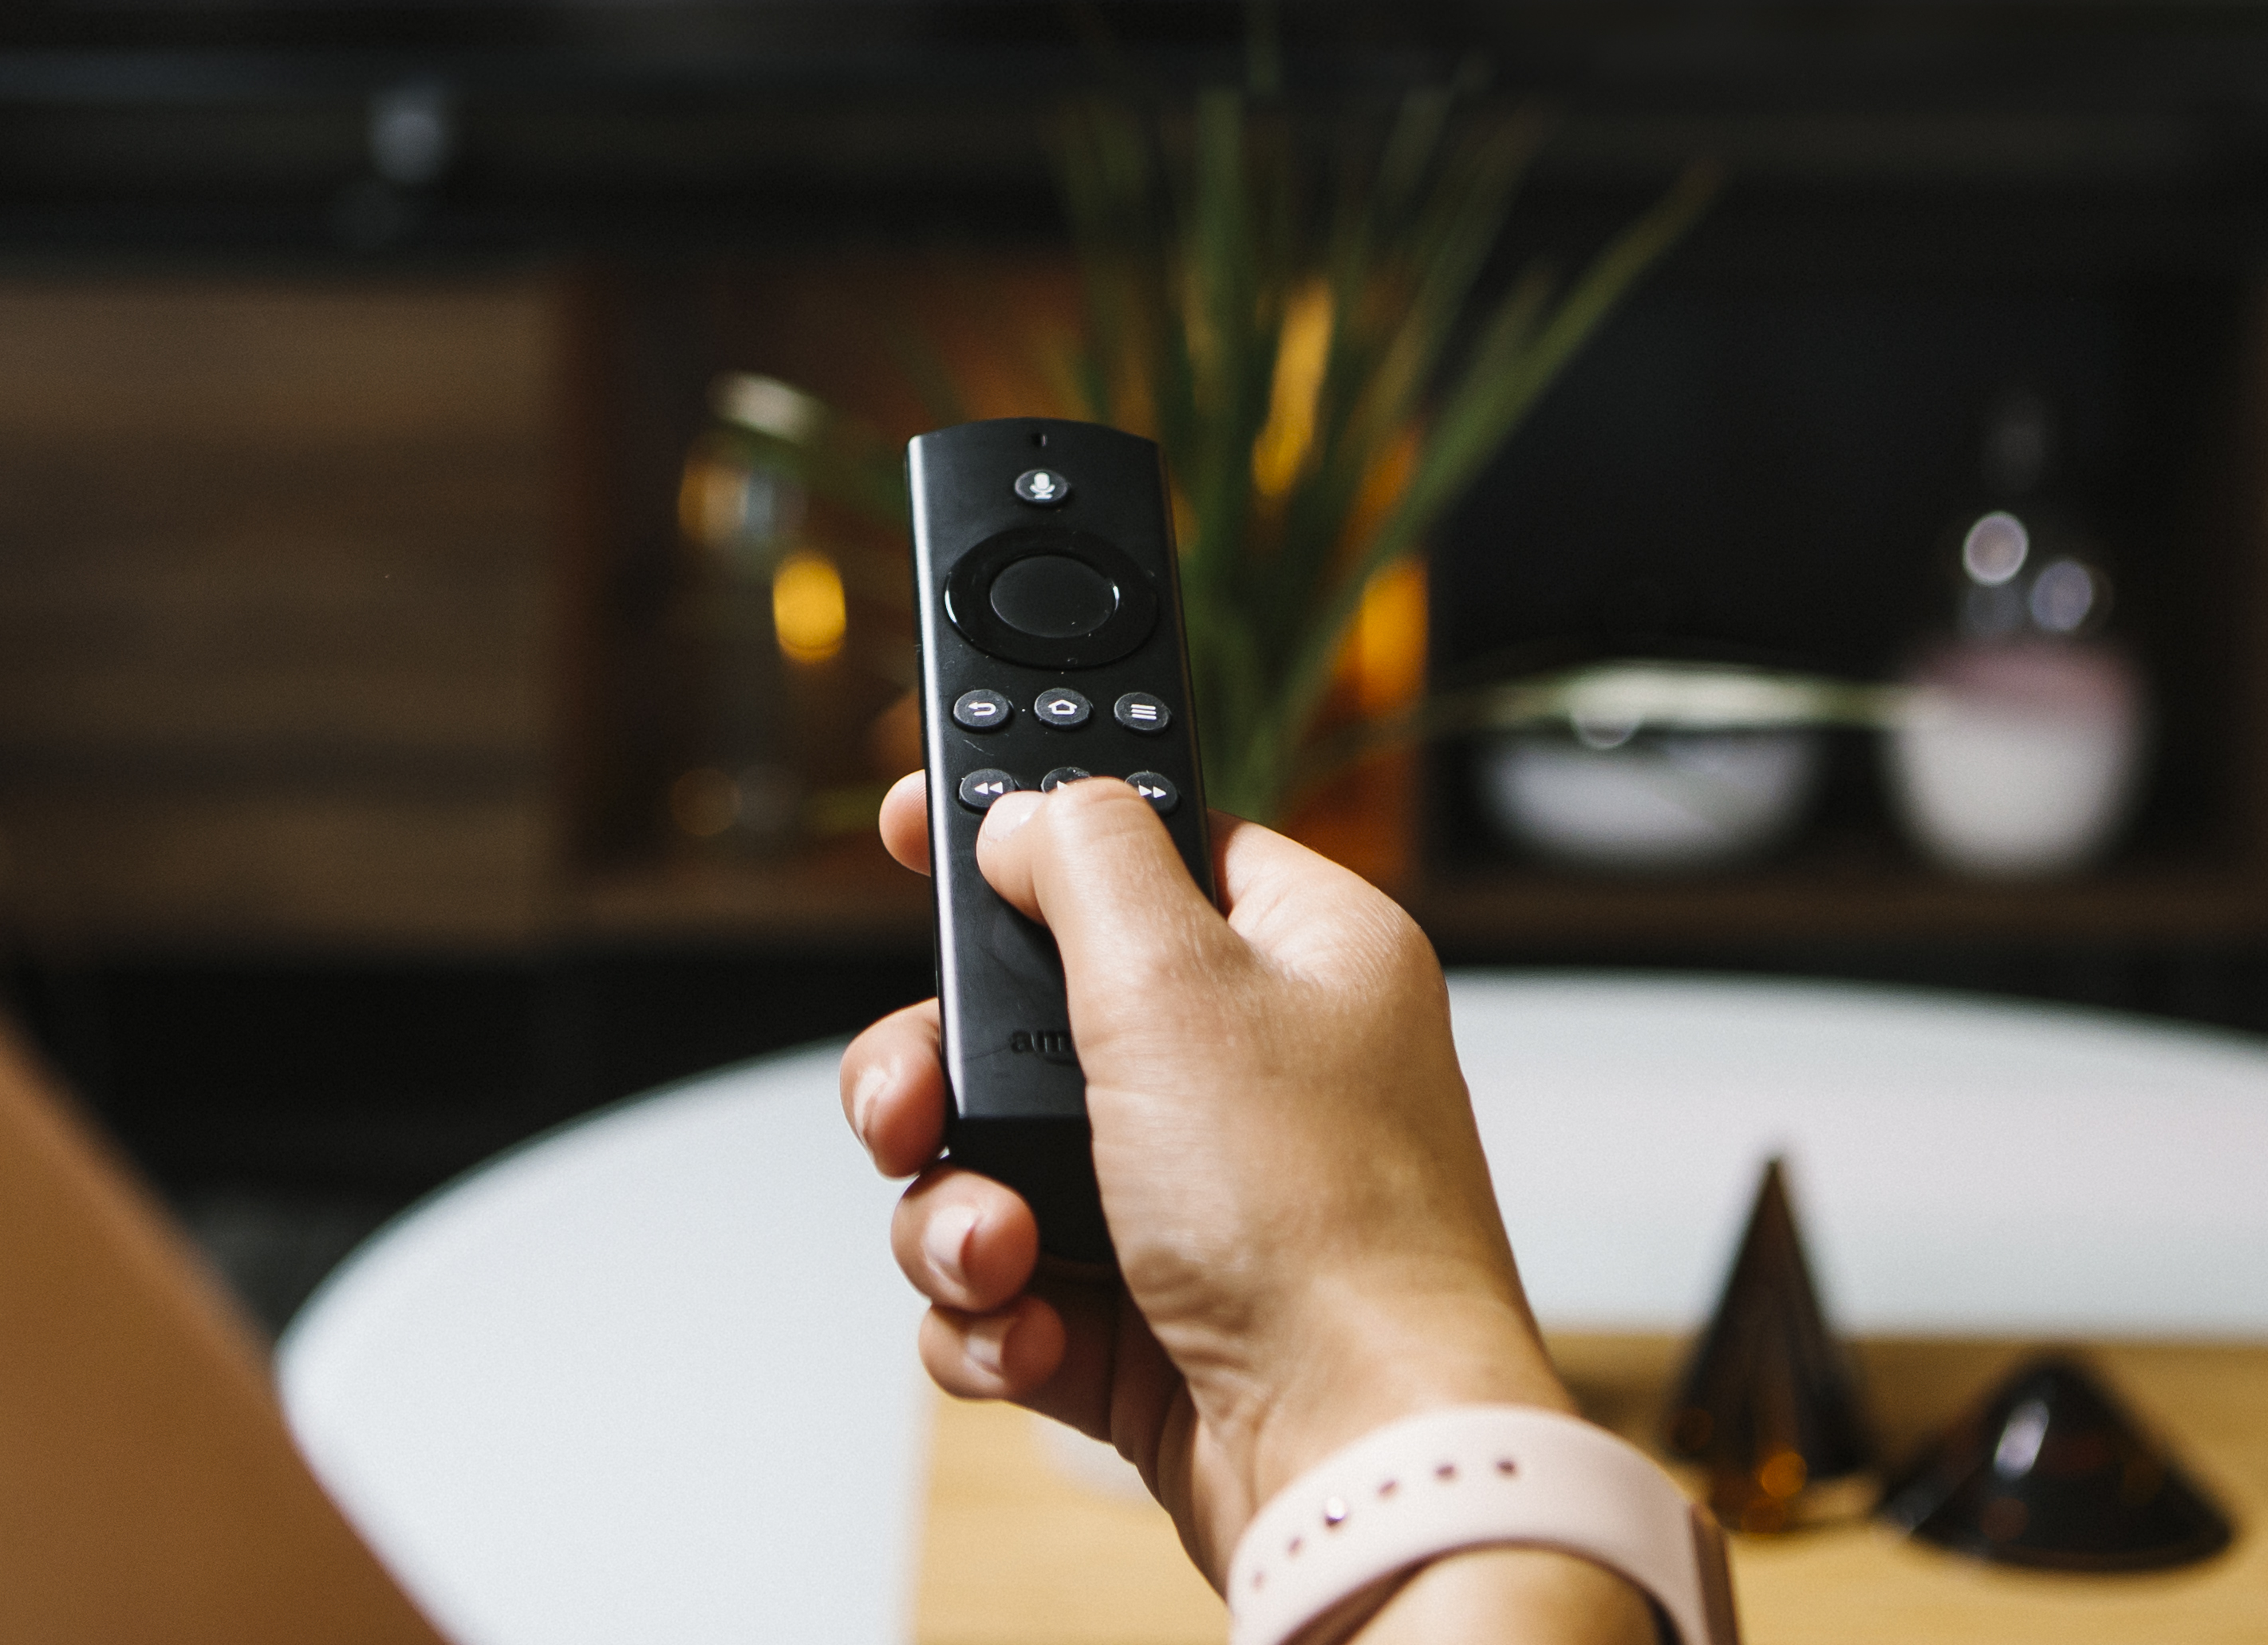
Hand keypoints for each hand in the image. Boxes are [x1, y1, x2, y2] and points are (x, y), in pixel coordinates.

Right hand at [837, 776, 1569, 1577]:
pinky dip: (999, 1316)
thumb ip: (1085, 859)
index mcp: (1295, 955)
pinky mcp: (1144, 1318)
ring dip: (960, 1210)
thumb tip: (1028, 811)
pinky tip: (1041, 1336)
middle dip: (943, 1070)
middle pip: (1028, 1013)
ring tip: (1003, 1252)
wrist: (1355, 1456)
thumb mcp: (1180, 982)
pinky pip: (1011, 1288)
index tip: (914, 825)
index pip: (1142, 846)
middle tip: (911, 1103)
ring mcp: (1193, 1200)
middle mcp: (1248, 1070)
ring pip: (996, 1158)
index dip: (1024, 832)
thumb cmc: (1315, 1220)